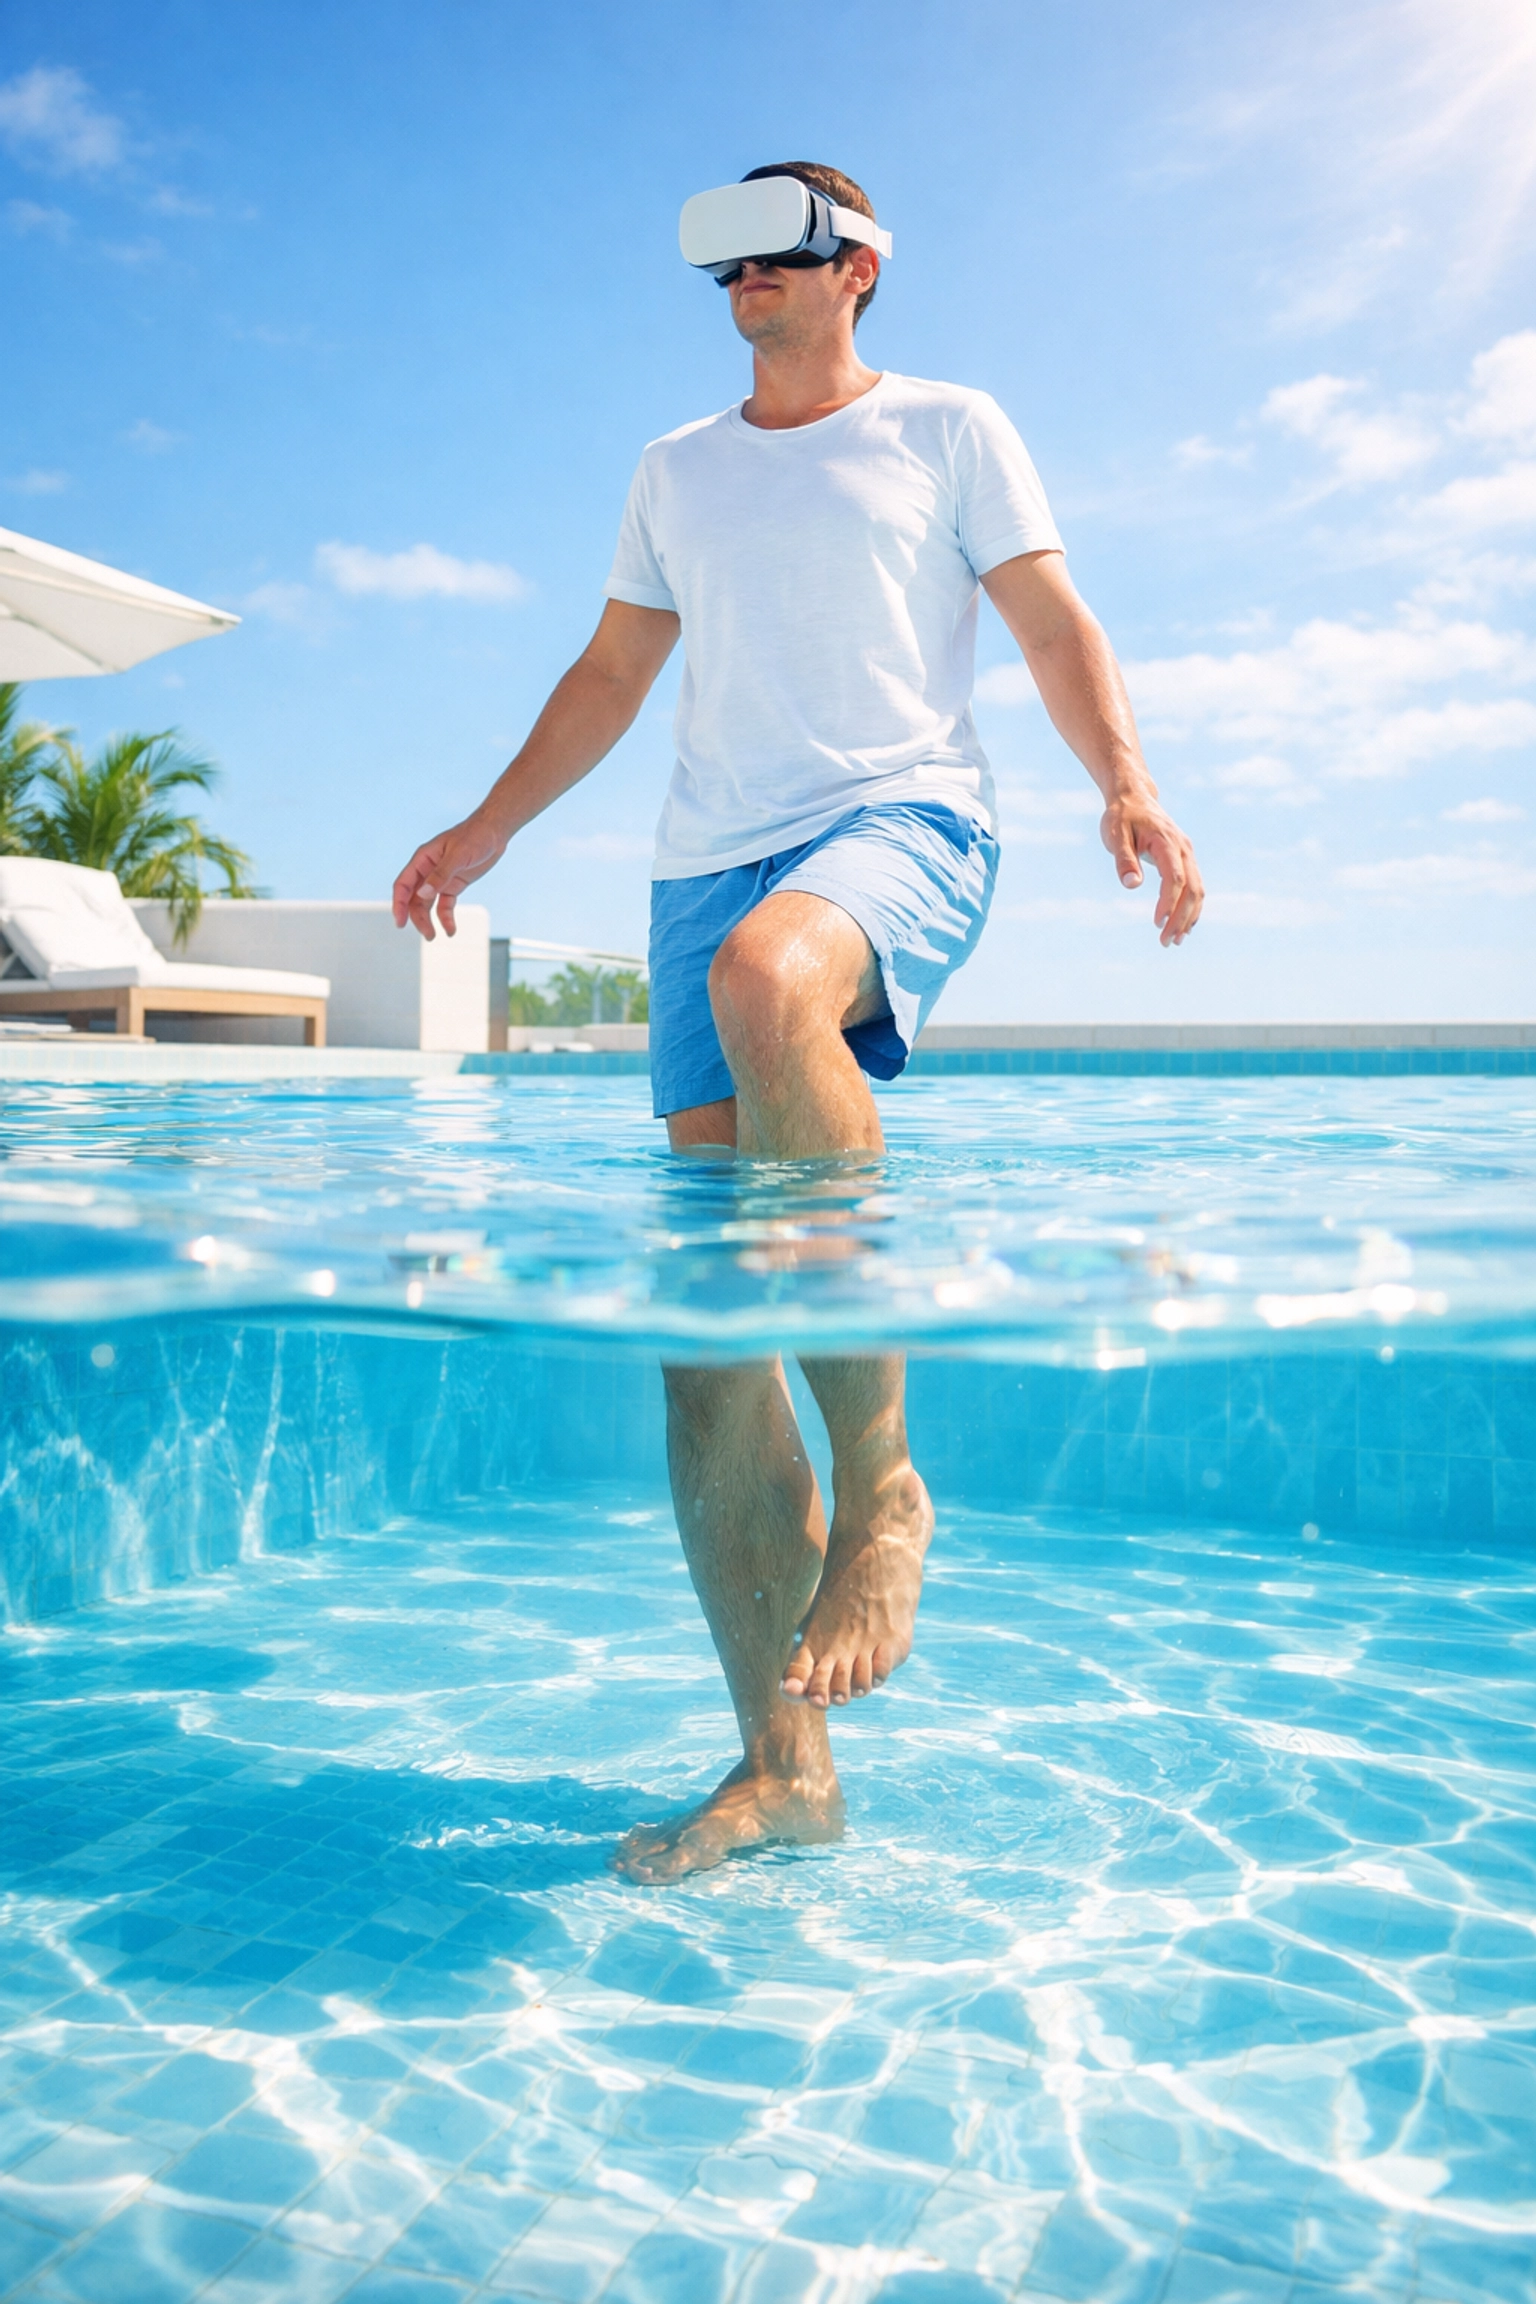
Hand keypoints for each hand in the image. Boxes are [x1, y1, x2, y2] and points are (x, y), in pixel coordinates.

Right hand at [391, 813, 504, 939]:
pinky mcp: (453, 885)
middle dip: (417, 918)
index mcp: (422, 859)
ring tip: (434, 936)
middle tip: (428, 935)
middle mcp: (427, 870)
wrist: (494, 832)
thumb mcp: (458, 855)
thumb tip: (423, 895)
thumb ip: (441, 875)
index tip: (400, 922)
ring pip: (427, 904)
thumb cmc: (475, 836)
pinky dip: (446, 917)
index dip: (399, 904)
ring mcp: (440, 879)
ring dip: (429, 920)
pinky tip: (451, 930)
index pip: (403, 885)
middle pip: (414, 899)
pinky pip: (445, 905)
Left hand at [1100, 790, 1203, 946]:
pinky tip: (1183, 926)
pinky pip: (1195, 885)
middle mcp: (1183, 849)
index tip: (1156, 923)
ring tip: (1175, 940)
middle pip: (1192, 888)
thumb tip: (1132, 885)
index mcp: (1167, 843)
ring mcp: (1187, 853)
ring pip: (1198, 889)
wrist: (1134, 797)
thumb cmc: (1121, 816)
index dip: (1168, 903)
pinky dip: (1191, 907)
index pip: (1174, 878)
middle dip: (1181, 918)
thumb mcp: (1115, 835)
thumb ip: (1124, 860)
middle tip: (1166, 942)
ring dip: (1189, 916)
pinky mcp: (1185, 859)